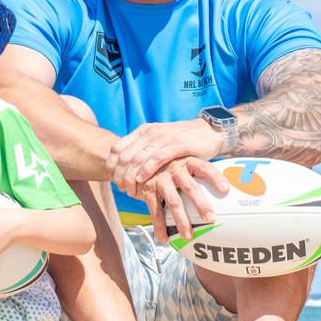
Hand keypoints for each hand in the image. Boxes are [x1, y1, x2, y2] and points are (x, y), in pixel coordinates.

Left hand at [107, 119, 225, 191]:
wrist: (208, 131)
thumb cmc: (181, 140)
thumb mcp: (158, 141)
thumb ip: (143, 150)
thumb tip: (126, 166)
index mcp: (143, 131)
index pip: (118, 148)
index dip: (112, 165)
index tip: (112, 179)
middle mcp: (151, 132)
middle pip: (126, 155)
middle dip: (120, 174)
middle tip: (121, 189)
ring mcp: (164, 137)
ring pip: (139, 157)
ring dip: (131, 176)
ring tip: (130, 190)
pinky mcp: (179, 144)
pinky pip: (158, 157)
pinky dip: (147, 169)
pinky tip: (142, 179)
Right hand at [141, 157, 230, 243]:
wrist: (139, 161)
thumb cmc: (169, 165)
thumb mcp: (183, 162)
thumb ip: (200, 172)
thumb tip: (227, 187)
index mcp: (187, 161)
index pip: (205, 167)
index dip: (215, 177)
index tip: (226, 189)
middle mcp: (174, 168)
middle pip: (190, 187)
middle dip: (201, 204)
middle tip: (210, 219)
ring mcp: (161, 179)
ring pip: (173, 201)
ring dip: (181, 220)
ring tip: (188, 236)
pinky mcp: (148, 189)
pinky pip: (155, 210)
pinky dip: (159, 226)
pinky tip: (164, 238)